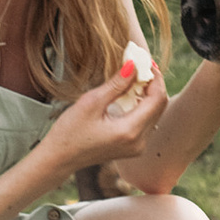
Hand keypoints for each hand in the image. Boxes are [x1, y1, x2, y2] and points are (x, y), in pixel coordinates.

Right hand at [34, 63, 166, 182]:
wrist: (60, 158)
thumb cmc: (70, 131)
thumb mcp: (91, 102)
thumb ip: (116, 84)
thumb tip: (134, 65)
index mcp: (130, 131)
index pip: (157, 99)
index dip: (155, 77)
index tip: (145, 61)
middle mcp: (139, 142)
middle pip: (160, 106)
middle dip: (153, 83)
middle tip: (141, 65)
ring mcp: (138, 146)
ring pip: (154, 113)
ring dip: (148, 93)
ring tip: (134, 76)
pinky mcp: (134, 147)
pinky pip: (146, 121)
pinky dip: (142, 105)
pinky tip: (129, 93)